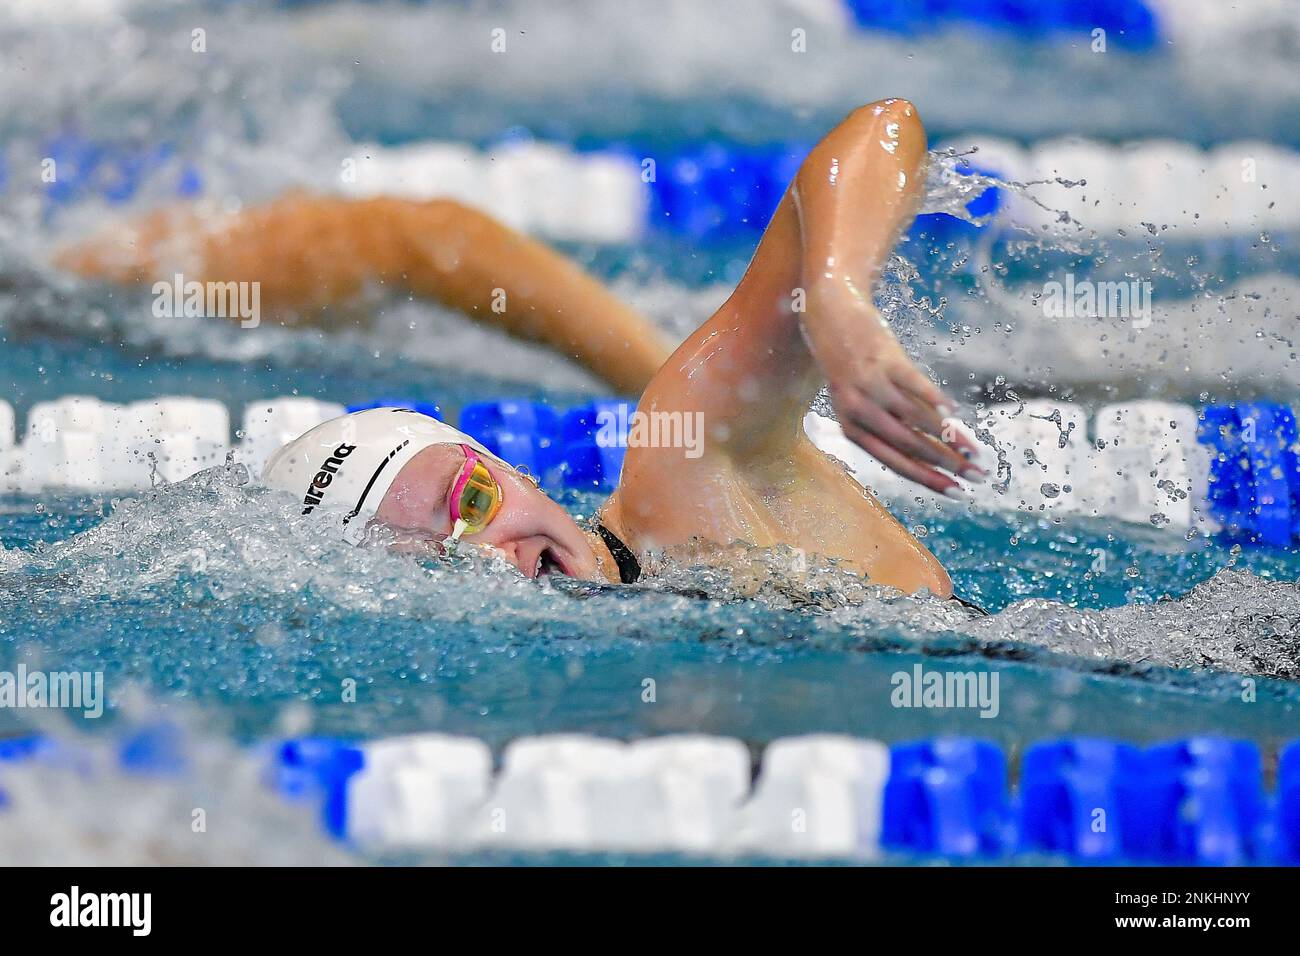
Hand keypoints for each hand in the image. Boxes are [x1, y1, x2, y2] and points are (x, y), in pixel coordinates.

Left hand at [820, 332, 984, 495]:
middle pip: (910, 445)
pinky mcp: (886, 359)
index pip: (894, 462)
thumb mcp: (859, 398)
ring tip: (975, 451)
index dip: (928, 479)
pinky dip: (936, 400)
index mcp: (852, 427)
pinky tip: (955, 414)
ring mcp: (872, 384)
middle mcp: (859, 409)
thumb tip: (935, 448)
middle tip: (977, 477)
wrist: (829, 313)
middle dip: (947, 464)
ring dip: (950, 438)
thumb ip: (891, 422)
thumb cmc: (849, 364)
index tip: (956, 493)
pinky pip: (915, 384)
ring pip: (916, 420)